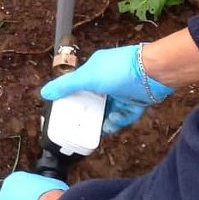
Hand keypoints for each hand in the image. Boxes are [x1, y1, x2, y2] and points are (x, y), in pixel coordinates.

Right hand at [40, 44, 173, 134]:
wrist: (154, 72)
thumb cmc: (118, 70)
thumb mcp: (87, 78)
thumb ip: (66, 86)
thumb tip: (44, 93)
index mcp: (95, 69)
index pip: (80, 84)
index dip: (72, 97)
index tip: (66, 111)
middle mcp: (108, 79)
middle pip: (94, 99)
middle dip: (88, 112)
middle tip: (79, 125)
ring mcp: (123, 91)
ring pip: (109, 109)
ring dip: (103, 119)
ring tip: (95, 130)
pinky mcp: (137, 101)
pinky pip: (125, 115)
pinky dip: (118, 121)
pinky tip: (111, 125)